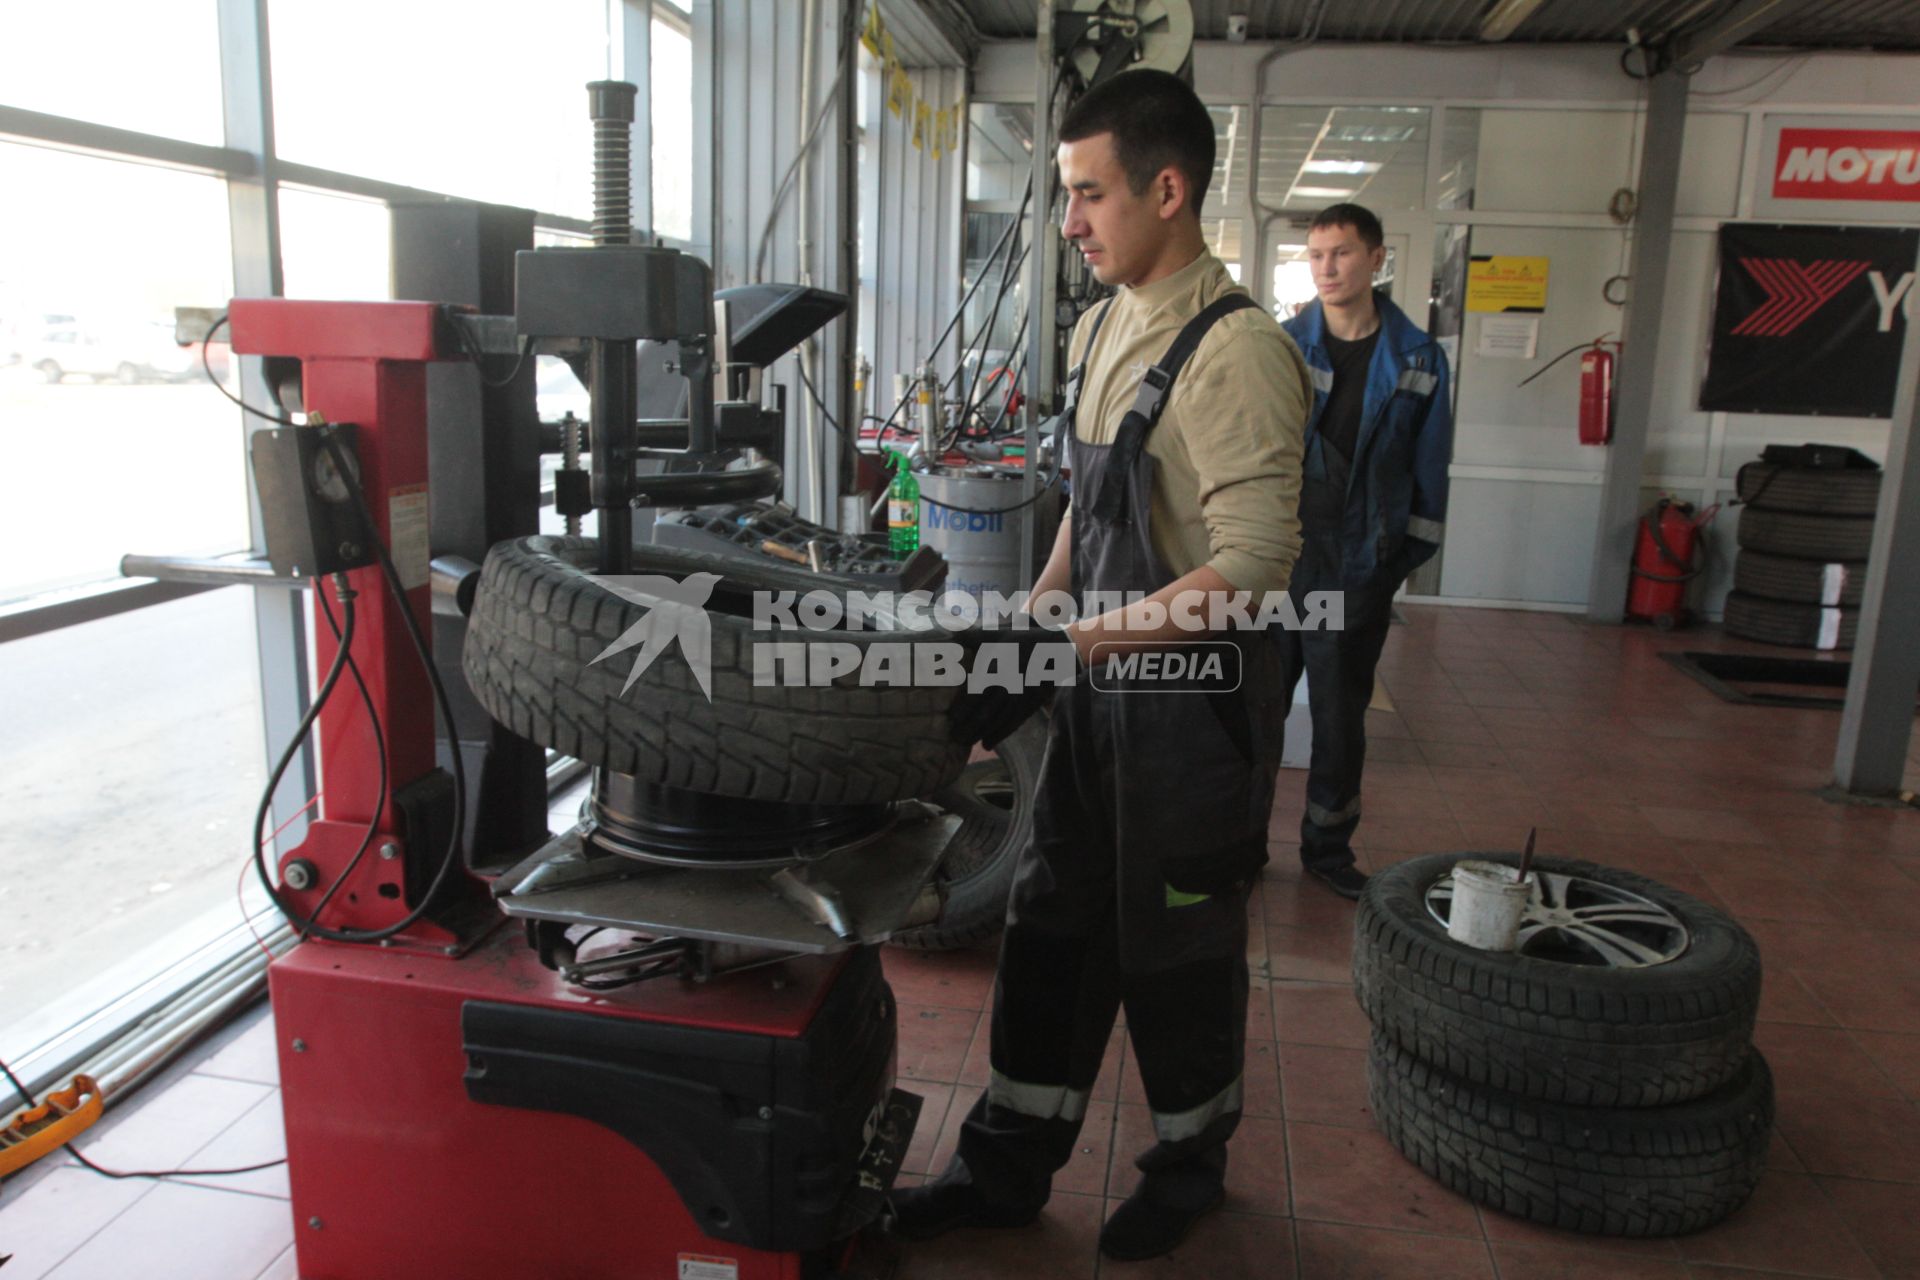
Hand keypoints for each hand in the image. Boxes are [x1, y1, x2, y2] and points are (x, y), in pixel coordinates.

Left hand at [946, 627, 1080, 748]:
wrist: (1056, 652)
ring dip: (981, 734)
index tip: (951, 718)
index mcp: (997, 668)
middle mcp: (1007, 686)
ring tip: (965, 743)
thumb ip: (972, 637)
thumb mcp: (997, 635)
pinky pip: (1012, 724)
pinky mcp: (1029, 706)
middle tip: (954, 738)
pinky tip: (987, 745)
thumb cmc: (1022, 641)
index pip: (977, 692)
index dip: (963, 707)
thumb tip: (949, 632)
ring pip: (998, 721)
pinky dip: (999, 736)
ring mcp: (1019, 698)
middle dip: (969, 726)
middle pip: (985, 711)